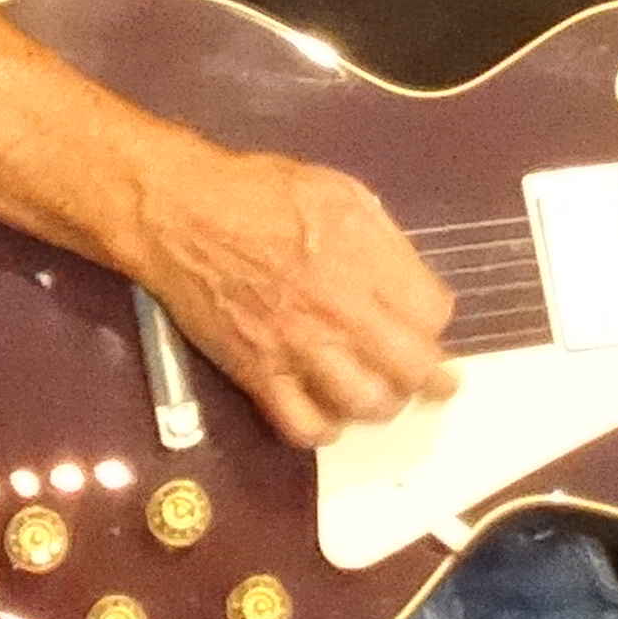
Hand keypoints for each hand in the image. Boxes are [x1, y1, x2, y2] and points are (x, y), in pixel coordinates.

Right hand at [123, 140, 453, 447]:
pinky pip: (304, 427)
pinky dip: (326, 429)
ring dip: (384, 404)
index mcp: (364, 257)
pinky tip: (330, 414)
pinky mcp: (259, 375)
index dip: (436, 319)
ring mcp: (299, 349)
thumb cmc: (259, 191)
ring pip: (367, 405)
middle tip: (437, 384)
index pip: (433, 313)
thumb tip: (409, 280)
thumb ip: (381, 237)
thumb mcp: (337, 189)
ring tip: (382, 396)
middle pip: (412, 368)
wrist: (180, 214)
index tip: (428, 320)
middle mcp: (340, 311)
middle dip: (432, 378)